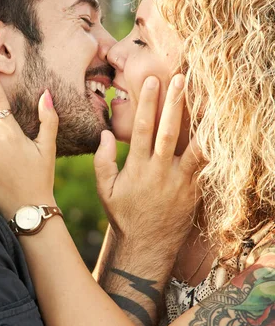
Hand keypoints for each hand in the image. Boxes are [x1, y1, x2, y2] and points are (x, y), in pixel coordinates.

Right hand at [94, 74, 203, 250]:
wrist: (147, 246)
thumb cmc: (124, 216)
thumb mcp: (105, 191)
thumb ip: (103, 161)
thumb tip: (106, 133)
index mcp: (136, 169)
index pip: (141, 130)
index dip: (147, 104)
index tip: (151, 82)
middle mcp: (159, 172)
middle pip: (168, 133)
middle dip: (174, 104)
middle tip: (181, 79)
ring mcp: (179, 182)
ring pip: (193, 147)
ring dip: (200, 122)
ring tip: (209, 100)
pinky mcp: (195, 191)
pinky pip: (207, 166)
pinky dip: (214, 148)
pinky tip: (221, 130)